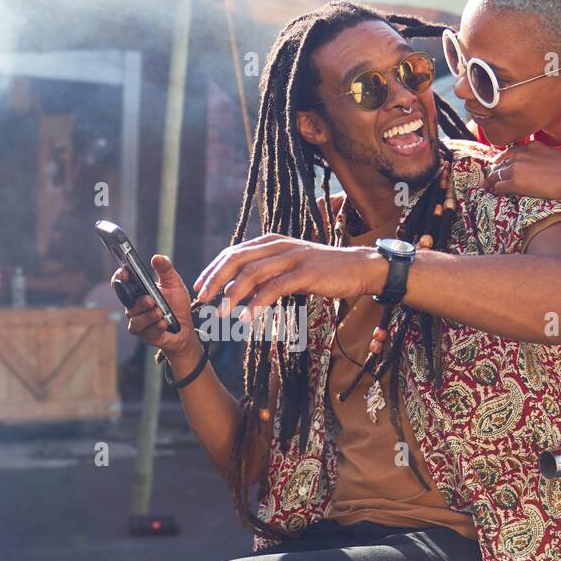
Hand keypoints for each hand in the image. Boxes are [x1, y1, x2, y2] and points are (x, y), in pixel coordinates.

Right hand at [117, 255, 195, 356]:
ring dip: (148, 316)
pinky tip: (164, 323)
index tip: (125, 273)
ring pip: (136, 320)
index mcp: (137, 291)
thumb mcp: (174, 283)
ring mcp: (138, 322)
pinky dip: (156, 327)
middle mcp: (134, 306)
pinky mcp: (145, 335)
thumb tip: (157, 258)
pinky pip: (146, 332)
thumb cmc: (176, 304)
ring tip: (160, 313)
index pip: (120, 283)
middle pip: (128, 304)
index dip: (119, 277)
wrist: (186, 326)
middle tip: (151, 300)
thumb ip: (166, 269)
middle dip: (139, 302)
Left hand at [194, 234, 382, 317]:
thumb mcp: (289, 269)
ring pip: (253, 273)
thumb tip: (239, 290)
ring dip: (233, 294)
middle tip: (203, 301)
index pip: (233, 253)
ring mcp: (292, 257)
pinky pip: (275, 288)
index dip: (213, 270)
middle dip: (215, 280)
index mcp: (271, 242)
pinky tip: (248, 318)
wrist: (360, 267)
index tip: (200, 288)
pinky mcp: (306, 272)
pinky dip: (258, 303)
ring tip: (221, 313)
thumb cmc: (324, 270)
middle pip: (237, 260)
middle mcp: (278, 245)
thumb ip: (266, 276)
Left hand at [486, 140, 560, 203]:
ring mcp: (517, 169)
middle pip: (501, 161)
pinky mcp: (515, 183)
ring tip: (486, 186)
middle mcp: (522, 155)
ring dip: (491, 180)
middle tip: (492, 175)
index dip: (507, 158)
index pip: (513, 150)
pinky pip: (498, 186)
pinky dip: (495, 190)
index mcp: (534, 146)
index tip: (504, 163)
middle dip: (496, 168)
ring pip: (496, 174)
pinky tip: (494, 193)